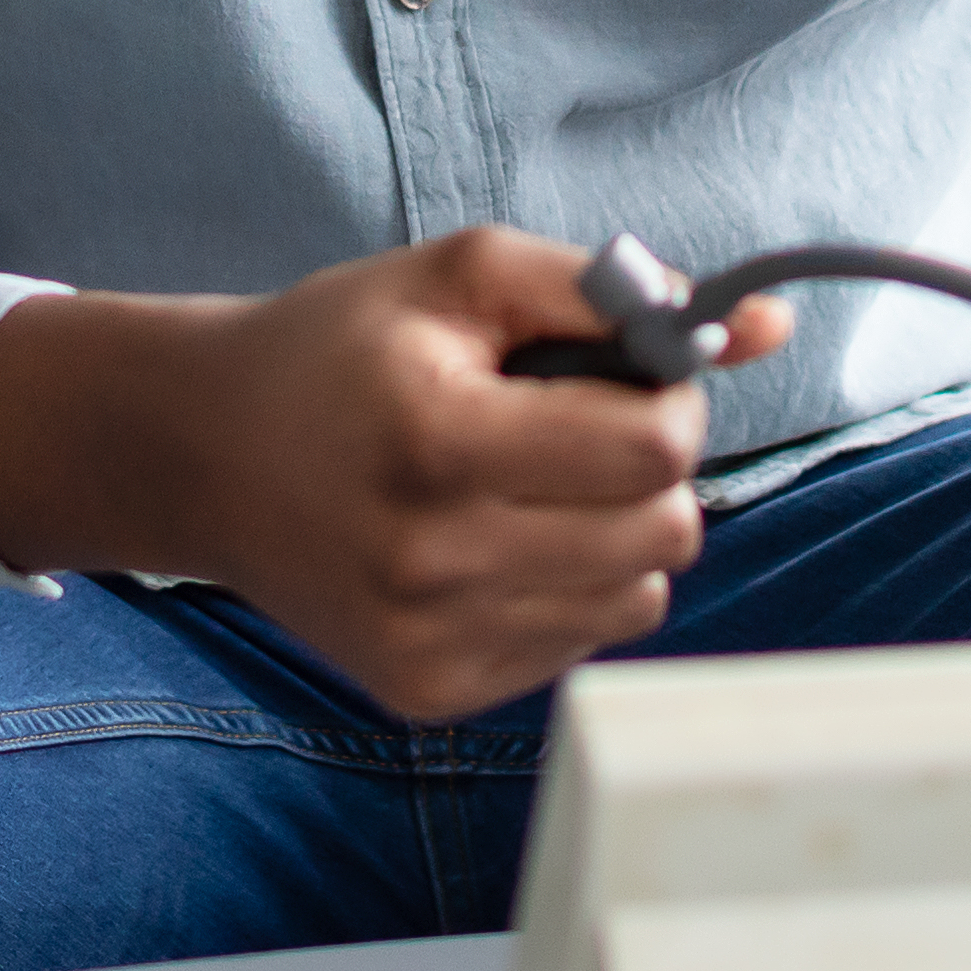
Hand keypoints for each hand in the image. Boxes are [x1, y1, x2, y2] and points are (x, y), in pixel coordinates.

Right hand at [0, 228, 759, 719]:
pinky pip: (579, 644)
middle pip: (664, 532)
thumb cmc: (343, 350)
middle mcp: (431, 559)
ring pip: (638, 596)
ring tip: (530, 485)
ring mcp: (429, 641)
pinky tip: (493, 543)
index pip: (654, 450)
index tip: (620, 377)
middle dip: (648, 467)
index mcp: (439, 441)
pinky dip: (566, 590)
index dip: (665, 400)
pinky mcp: (428, 693)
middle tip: (576, 430)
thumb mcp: (463, 276)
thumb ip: (615, 288)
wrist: (204, 454)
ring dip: (616, 534)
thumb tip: (767, 322)